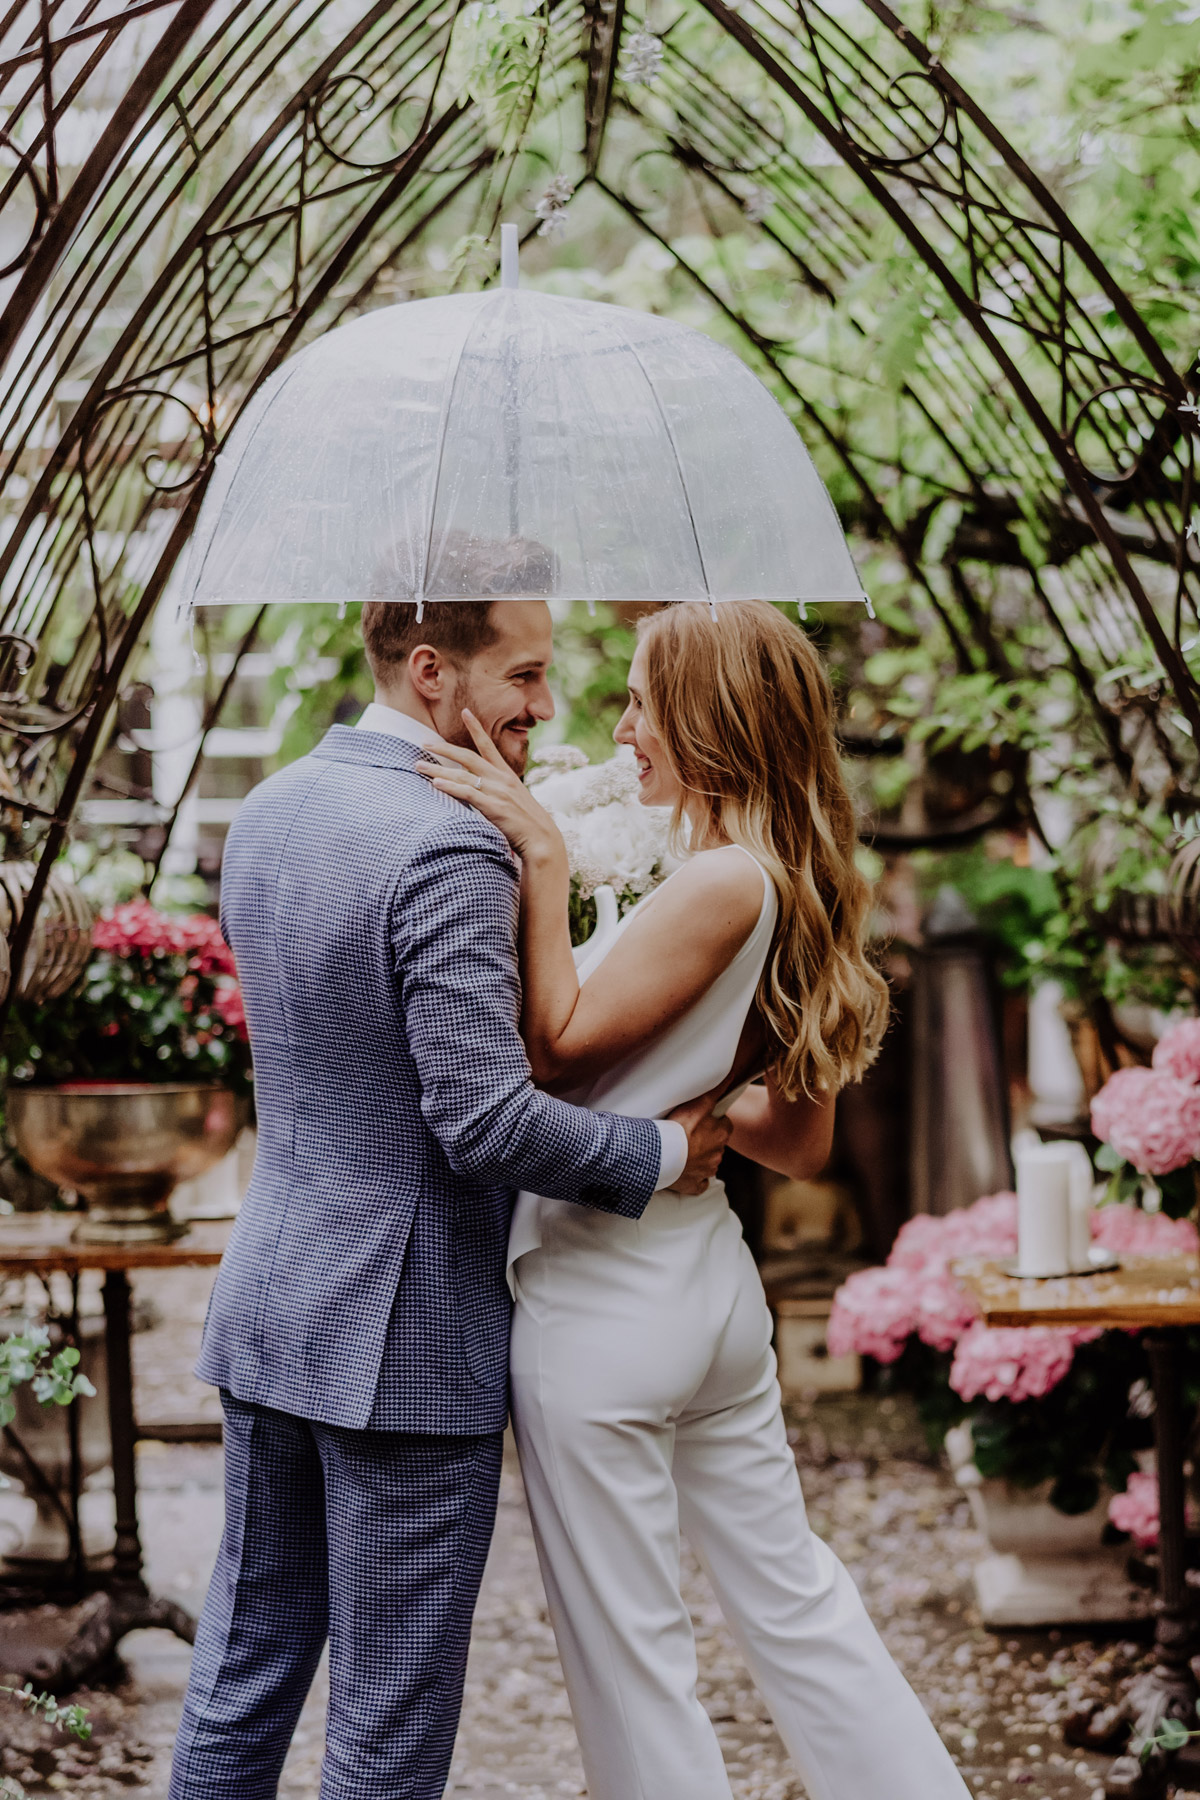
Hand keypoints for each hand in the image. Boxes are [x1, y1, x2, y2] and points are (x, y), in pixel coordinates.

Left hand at [416, 712, 562, 863]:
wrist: (542, 838)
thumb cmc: (526, 823)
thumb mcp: (514, 799)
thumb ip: (497, 790)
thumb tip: (479, 787)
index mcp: (507, 774)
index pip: (488, 745)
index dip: (476, 728)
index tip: (466, 712)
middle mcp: (501, 779)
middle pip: (468, 757)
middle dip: (444, 749)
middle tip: (425, 743)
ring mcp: (497, 792)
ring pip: (462, 775)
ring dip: (438, 770)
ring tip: (419, 766)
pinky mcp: (493, 807)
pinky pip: (468, 793)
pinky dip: (451, 787)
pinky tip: (436, 783)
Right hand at [667, 1088, 732, 1195]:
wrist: (660, 1156)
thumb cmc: (678, 1128)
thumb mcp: (697, 1105)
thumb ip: (715, 1092)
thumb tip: (732, 1077)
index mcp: (721, 1134)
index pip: (725, 1125)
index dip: (714, 1122)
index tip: (700, 1121)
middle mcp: (718, 1154)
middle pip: (717, 1144)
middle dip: (707, 1141)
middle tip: (689, 1135)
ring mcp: (707, 1171)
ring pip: (709, 1163)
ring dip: (700, 1158)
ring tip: (683, 1151)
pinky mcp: (695, 1185)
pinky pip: (699, 1183)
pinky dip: (695, 1178)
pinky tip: (685, 1172)